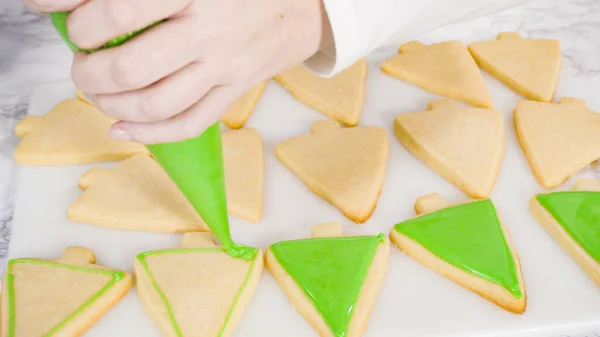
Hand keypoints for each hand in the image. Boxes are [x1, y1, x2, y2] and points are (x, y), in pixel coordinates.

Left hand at [24, 0, 329, 143]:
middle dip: (90, 72)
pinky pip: (189, 124)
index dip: (83, 25)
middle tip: (83, 62)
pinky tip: (122, 127)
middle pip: (131, 69)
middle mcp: (210, 33)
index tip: (72, 24)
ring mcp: (224, 68)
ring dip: (112, 104)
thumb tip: (66, 0)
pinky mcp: (234, 92)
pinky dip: (149, 134)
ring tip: (97, 92)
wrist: (302, 3)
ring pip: (156, 104)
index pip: (120, 13)